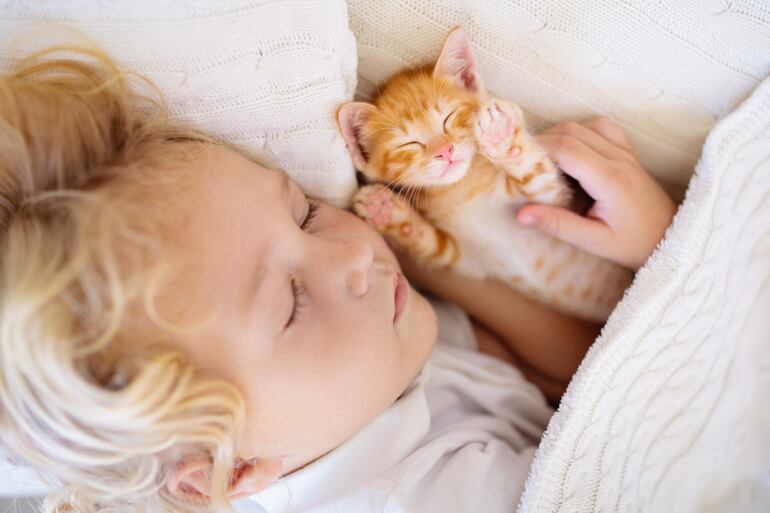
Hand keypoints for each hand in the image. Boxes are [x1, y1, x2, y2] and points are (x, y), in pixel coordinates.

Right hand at [517, 116, 676, 270]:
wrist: (670, 238)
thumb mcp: (594, 242)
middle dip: (543, 140)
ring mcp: (626, 152)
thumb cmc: (632, 244)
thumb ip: (558, 225)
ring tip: (545, 158)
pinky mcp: (628, 152)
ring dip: (560, 133)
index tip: (518, 162)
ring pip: (586, 124)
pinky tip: (571, 151)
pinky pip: (601, 127)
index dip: (538, 149)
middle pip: (573, 130)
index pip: (567, 148)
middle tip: (525, 162)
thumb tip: (521, 214)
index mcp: (610, 180)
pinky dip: (580, 131)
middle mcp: (619, 159)